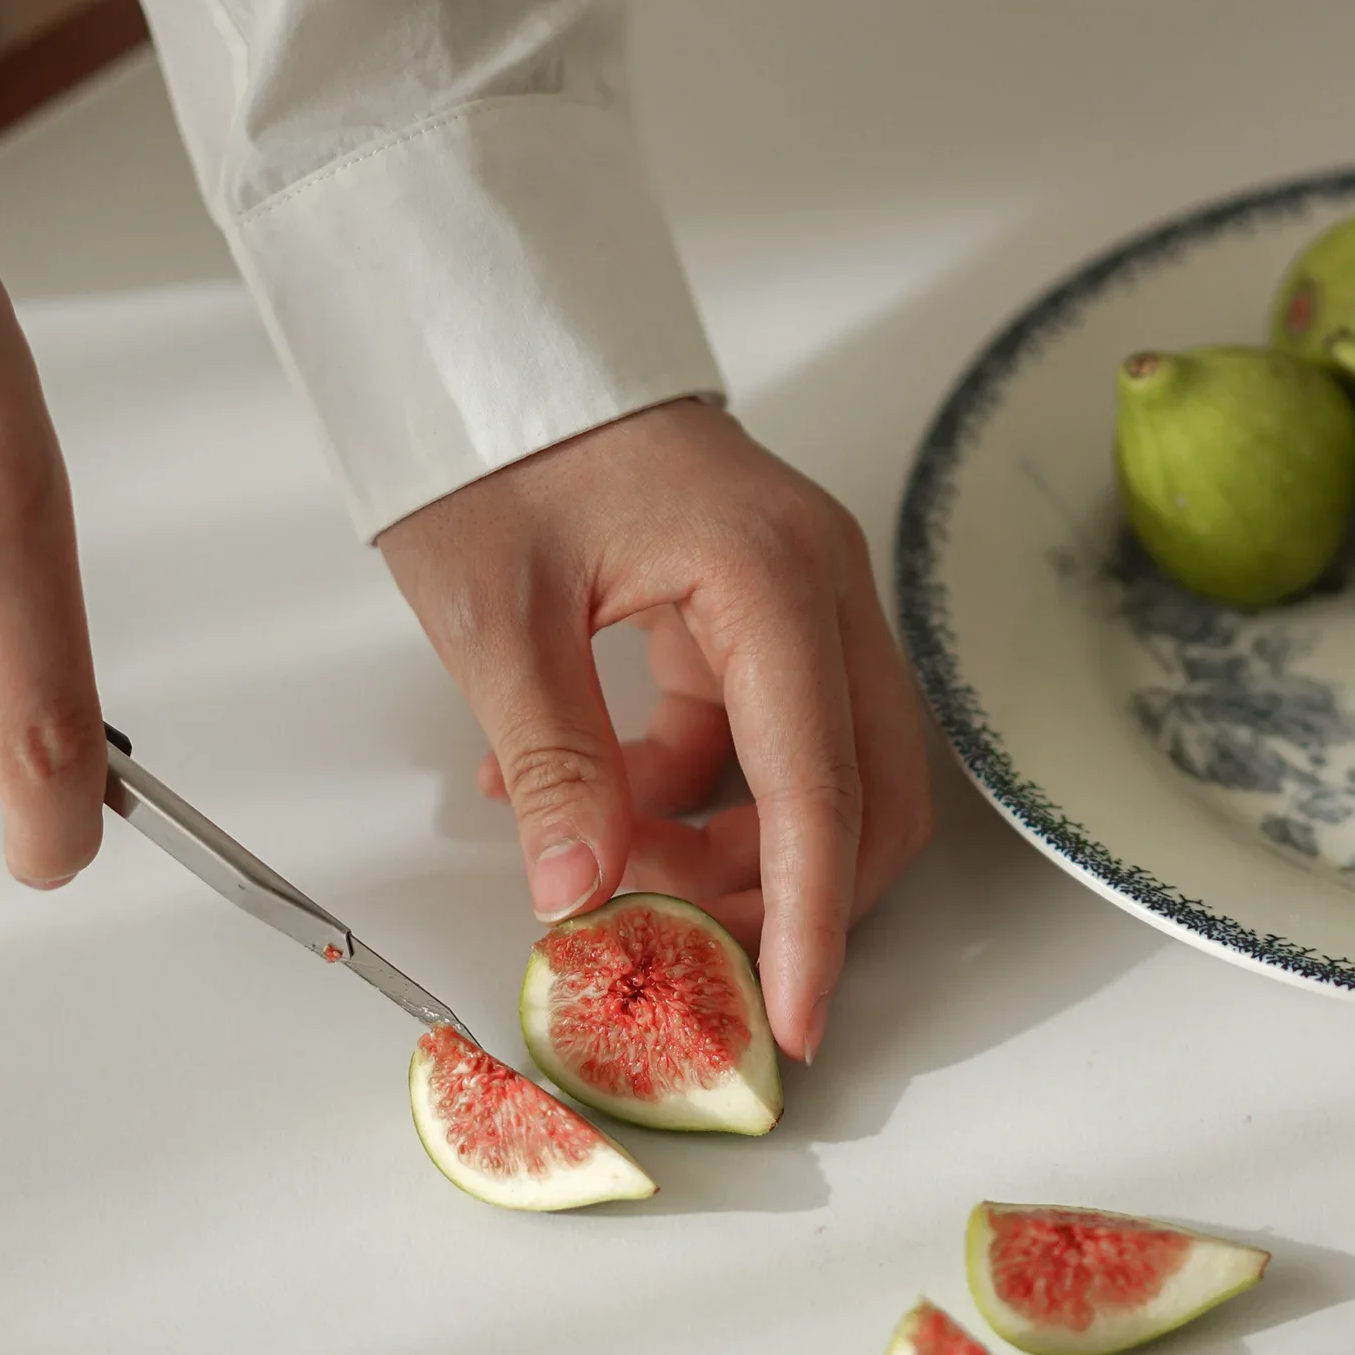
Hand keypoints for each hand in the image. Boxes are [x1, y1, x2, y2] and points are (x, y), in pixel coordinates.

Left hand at [380, 398, 933, 1061]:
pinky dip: (696, 793)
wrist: (487, 335)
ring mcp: (800, 594)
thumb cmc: (494, 433)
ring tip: (609, 869)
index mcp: (771, 576)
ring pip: (822, 771)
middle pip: (867, 790)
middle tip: (684, 951)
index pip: (817, 788)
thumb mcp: (497, 615)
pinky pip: (765, 735)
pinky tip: (591, 804)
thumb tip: (583, 896)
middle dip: (787, 893)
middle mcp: (819, 584)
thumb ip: (553, 765)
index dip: (807, 922)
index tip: (797, 1020)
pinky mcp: (762, 608)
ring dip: (736, 849)